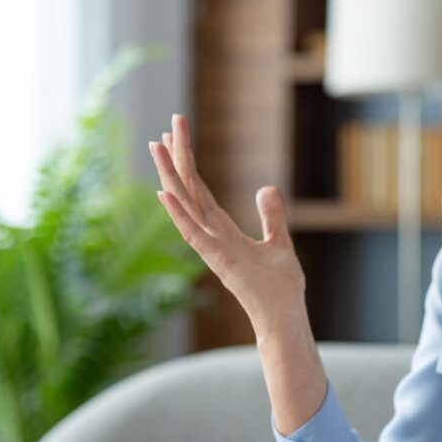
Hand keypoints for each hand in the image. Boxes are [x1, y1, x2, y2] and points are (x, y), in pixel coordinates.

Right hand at [149, 114, 307, 338]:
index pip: (200, 189)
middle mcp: (210, 235)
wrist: (284, 315)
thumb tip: (266, 187)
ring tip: (157, 146)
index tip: (176, 135)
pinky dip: (178, 213)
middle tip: (167, 126)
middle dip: (177, 158)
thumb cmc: (280, 286)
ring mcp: (210, 247)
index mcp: (222, 229)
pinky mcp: (217, 260)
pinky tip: (165, 192)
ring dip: (170, 176)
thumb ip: (272, 215)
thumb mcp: (280, 241)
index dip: (188, 162)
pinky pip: (192, 233)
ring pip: (185, 204)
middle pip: (189, 189)